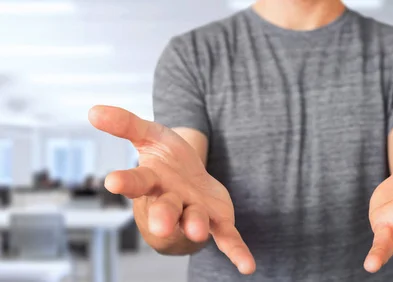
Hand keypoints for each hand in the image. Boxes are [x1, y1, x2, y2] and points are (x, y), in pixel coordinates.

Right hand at [88, 106, 255, 273]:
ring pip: (194, 220)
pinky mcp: (217, 222)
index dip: (126, 181)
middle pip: (166, 209)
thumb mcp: (149, 134)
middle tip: (162, 224)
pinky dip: (237, 252)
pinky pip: (227, 239)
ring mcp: (194, 212)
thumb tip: (93, 110)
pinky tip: (247, 267)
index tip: (113, 181)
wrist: (189, 179)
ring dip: (196, 226)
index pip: (137, 180)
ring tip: (198, 231)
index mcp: (152, 180)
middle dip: (164, 216)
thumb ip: (125, 124)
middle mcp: (171, 200)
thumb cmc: (166, 160)